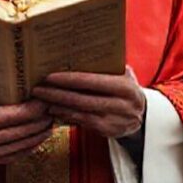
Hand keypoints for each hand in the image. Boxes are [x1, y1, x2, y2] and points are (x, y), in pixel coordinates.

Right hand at [0, 87, 53, 164]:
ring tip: (50, 123)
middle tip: (50, 112)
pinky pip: (14, 156)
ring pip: (14, 147)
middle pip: (9, 134)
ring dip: (35, 136)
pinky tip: (41, 136)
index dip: (22, 112)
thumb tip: (18, 77)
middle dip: (33, 124)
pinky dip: (30, 147)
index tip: (40, 103)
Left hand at [30, 66, 145, 138]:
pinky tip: (54, 110)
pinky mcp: (108, 132)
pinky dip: (66, 116)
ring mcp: (115, 121)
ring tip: (42, 99)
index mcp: (125, 87)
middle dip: (57, 94)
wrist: (144, 116)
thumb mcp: (124, 74)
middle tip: (38, 89)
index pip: (92, 81)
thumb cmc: (126, 88)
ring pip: (80, 113)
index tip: (49, 76)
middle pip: (82, 99)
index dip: (69, 79)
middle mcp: (121, 105)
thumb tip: (80, 50)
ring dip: (58, 106)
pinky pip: (82, 123)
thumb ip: (108, 65)